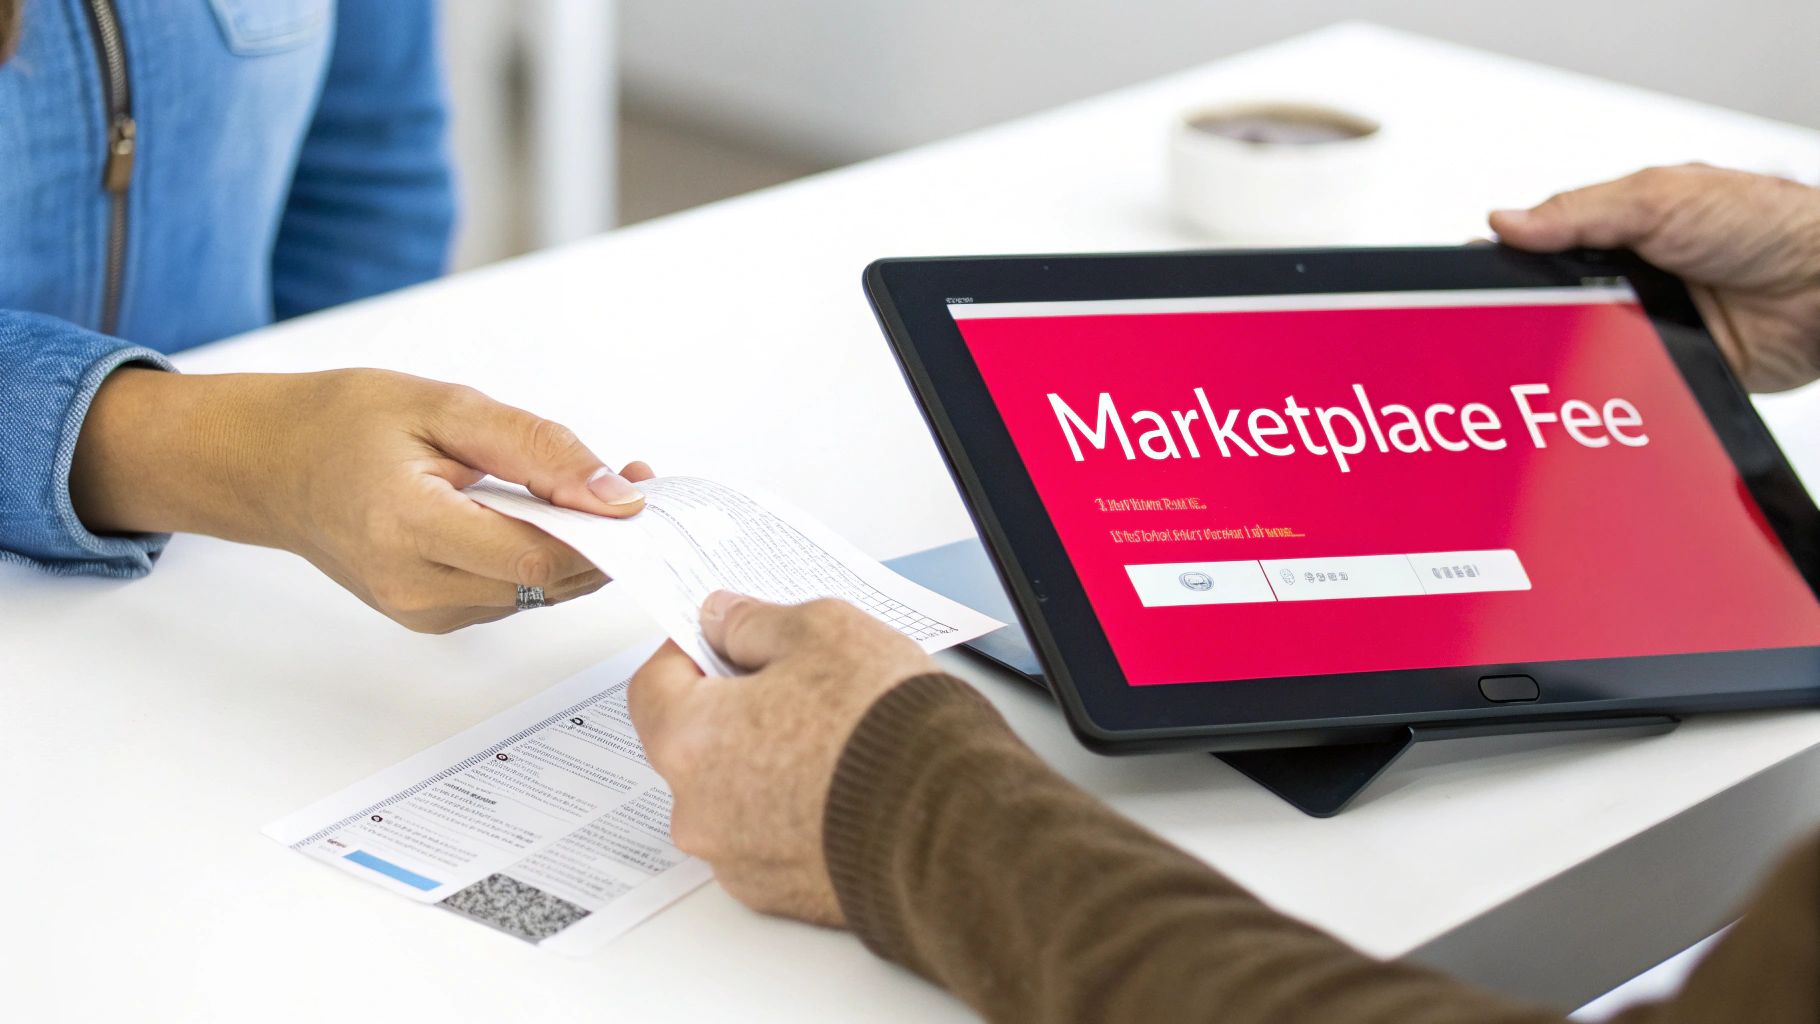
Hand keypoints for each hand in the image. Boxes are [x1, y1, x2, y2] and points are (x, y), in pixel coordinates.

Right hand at [71, 367, 651, 631]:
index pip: (538, 558)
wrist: (270, 463)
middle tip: (631, 483)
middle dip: (602, 538)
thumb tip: (615, 495)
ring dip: (574, 550)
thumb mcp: (447, 406)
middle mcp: (412, 585)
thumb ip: (538, 449)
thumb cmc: (343, 423)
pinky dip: (538, 561)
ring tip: (584, 490)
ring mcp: (419, 611)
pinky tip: (539, 518)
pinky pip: (510, 596)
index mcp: (407, 526)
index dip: (602, 530)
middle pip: (545, 584)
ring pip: (535, 595)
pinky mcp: (428, 618)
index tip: (640, 490)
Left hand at [628, 592, 936, 923]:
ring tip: (833, 737)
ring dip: (763, 764)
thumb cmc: (888, 730)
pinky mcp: (780, 895)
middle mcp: (698, 810)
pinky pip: (769, 839)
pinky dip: (793, 812)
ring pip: (732, 795)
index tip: (723, 638)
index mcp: (690, 740)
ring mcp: (737, 860)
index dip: (688, 651)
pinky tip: (843, 785)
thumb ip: (756, 622)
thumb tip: (724, 619)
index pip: (653, 684)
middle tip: (792, 683)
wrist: (953, 824)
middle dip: (732, 709)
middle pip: (692, 743)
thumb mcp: (824, 630)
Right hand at [1491, 165, 1819, 391]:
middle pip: (1554, 304)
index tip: (1474, 274)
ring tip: (1556, 347)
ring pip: (1580, 348)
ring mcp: (1645, 325)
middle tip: (1507, 321)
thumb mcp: (1660, 199)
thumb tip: (1507, 222)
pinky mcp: (1665, 369)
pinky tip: (1594, 377)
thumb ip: (1581, 211)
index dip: (1508, 262)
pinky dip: (1605, 384)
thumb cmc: (1766, 224)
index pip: (1543, 248)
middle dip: (1533, 313)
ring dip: (1570, 350)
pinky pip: (1618, 384)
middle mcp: (1629, 278)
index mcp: (1620, 230)